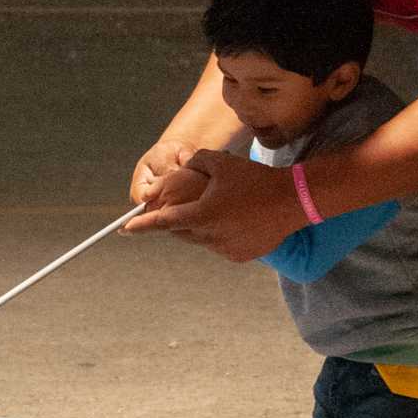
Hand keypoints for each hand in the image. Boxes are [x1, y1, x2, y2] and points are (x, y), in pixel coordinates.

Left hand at [122, 149, 302, 261]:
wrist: (293, 200)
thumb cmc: (255, 178)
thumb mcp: (220, 162)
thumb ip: (195, 162)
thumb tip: (183, 165)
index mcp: (202, 214)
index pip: (163, 222)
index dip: (141, 226)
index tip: (123, 230)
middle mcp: (210, 236)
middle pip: (181, 231)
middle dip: (179, 219)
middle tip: (189, 204)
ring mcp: (225, 249)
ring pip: (201, 239)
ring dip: (202, 225)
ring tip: (225, 206)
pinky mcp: (239, 256)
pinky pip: (220, 245)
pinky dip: (221, 233)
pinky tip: (238, 218)